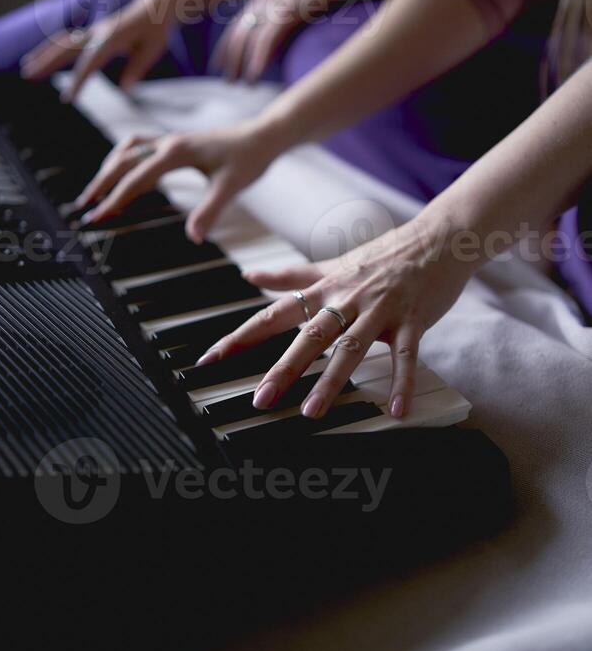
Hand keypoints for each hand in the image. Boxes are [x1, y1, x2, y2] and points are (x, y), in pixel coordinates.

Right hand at [20, 0, 177, 101]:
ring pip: (62, 43)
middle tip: (28, 76)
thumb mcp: (152, 50)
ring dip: (43, 56)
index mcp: (112, 38)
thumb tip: (126, 89)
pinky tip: (39, 59)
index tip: (68, 99)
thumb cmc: (156, 30)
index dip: (78, 81)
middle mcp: (98, 33)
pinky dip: (51, 49)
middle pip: (67, 49)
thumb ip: (137, 68)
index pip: (90, 63)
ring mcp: (93, 31)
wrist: (154, 7)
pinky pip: (67, 40)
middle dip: (47, 63)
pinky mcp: (92, 33)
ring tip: (26, 69)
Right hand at [74, 118, 279, 242]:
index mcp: (176, 152)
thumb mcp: (231, 187)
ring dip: (108, 168)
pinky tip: (122, 172)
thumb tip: (194, 238)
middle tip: (83, 207)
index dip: (114, 198)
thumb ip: (210, 212)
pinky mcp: (175, 142)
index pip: (136, 178)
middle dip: (101, 184)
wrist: (263, 135)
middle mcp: (168, 142)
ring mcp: (170, 140)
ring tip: (95, 190)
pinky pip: (139, 147)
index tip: (97, 215)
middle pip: (122, 161)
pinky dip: (124, 159)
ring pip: (127, 150)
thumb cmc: (249, 158)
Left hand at [198, 217, 470, 416]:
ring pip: (351, 347)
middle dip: (283, 368)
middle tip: (261, 399)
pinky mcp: (413, 319)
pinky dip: (402, 382)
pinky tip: (397, 411)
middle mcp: (348, 298)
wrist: (439, 238)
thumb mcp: (333, 264)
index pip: (275, 313)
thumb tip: (250, 274)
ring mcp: (380, 309)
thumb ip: (292, 275)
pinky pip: (406, 355)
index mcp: (326, 288)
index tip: (212, 358)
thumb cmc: (385, 255)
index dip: (242, 335)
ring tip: (312, 412)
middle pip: (310, 335)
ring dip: (331, 380)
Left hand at [212, 0, 369, 83]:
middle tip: (229, 82)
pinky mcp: (286, 13)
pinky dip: (258, 59)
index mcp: (261, 1)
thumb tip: (277, 42)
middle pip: (237, 36)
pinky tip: (255, 75)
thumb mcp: (292, 4)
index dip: (226, 49)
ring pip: (248, 40)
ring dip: (242, 64)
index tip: (221, 67)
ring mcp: (272, 7)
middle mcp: (261, 3)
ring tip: (243, 85)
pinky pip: (266, 40)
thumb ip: (280, 19)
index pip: (235, 28)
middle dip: (231, 61)